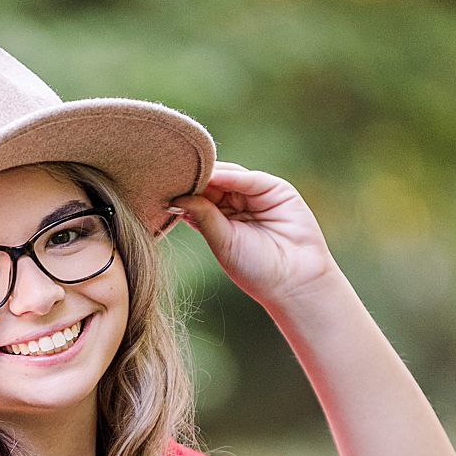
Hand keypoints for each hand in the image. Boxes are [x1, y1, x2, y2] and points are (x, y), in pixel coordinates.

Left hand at [168, 164, 338, 308]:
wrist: (294, 282)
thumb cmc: (256, 270)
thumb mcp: (222, 241)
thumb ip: (202, 215)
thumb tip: (175, 196)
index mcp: (222, 218)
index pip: (200, 195)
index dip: (185, 189)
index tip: (161, 184)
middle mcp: (239, 204)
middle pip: (213, 182)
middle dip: (196, 178)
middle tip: (172, 172)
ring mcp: (258, 195)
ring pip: (230, 177)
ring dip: (212, 174)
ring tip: (191, 173)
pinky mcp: (278, 191)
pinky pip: (251, 179)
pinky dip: (233, 177)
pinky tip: (216, 177)